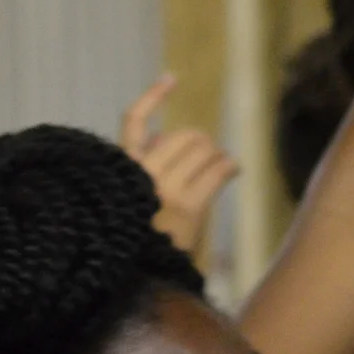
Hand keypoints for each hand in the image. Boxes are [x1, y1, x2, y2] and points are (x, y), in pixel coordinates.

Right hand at [121, 74, 237, 254]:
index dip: (155, 96)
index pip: (134, 120)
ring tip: (220, 165)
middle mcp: (141, 173)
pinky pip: (217, 171)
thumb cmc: (132, 232)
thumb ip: (139, 161)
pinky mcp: (189, 206)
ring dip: (216, 155)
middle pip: (184, 135)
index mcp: (120, 167)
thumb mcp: (122, 192)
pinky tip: (233, 168)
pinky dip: (229, 166)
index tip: (173, 79)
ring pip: (204, 150)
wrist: (139, 274)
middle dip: (199, 142)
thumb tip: (160, 135)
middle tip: (206, 156)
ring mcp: (166, 189)